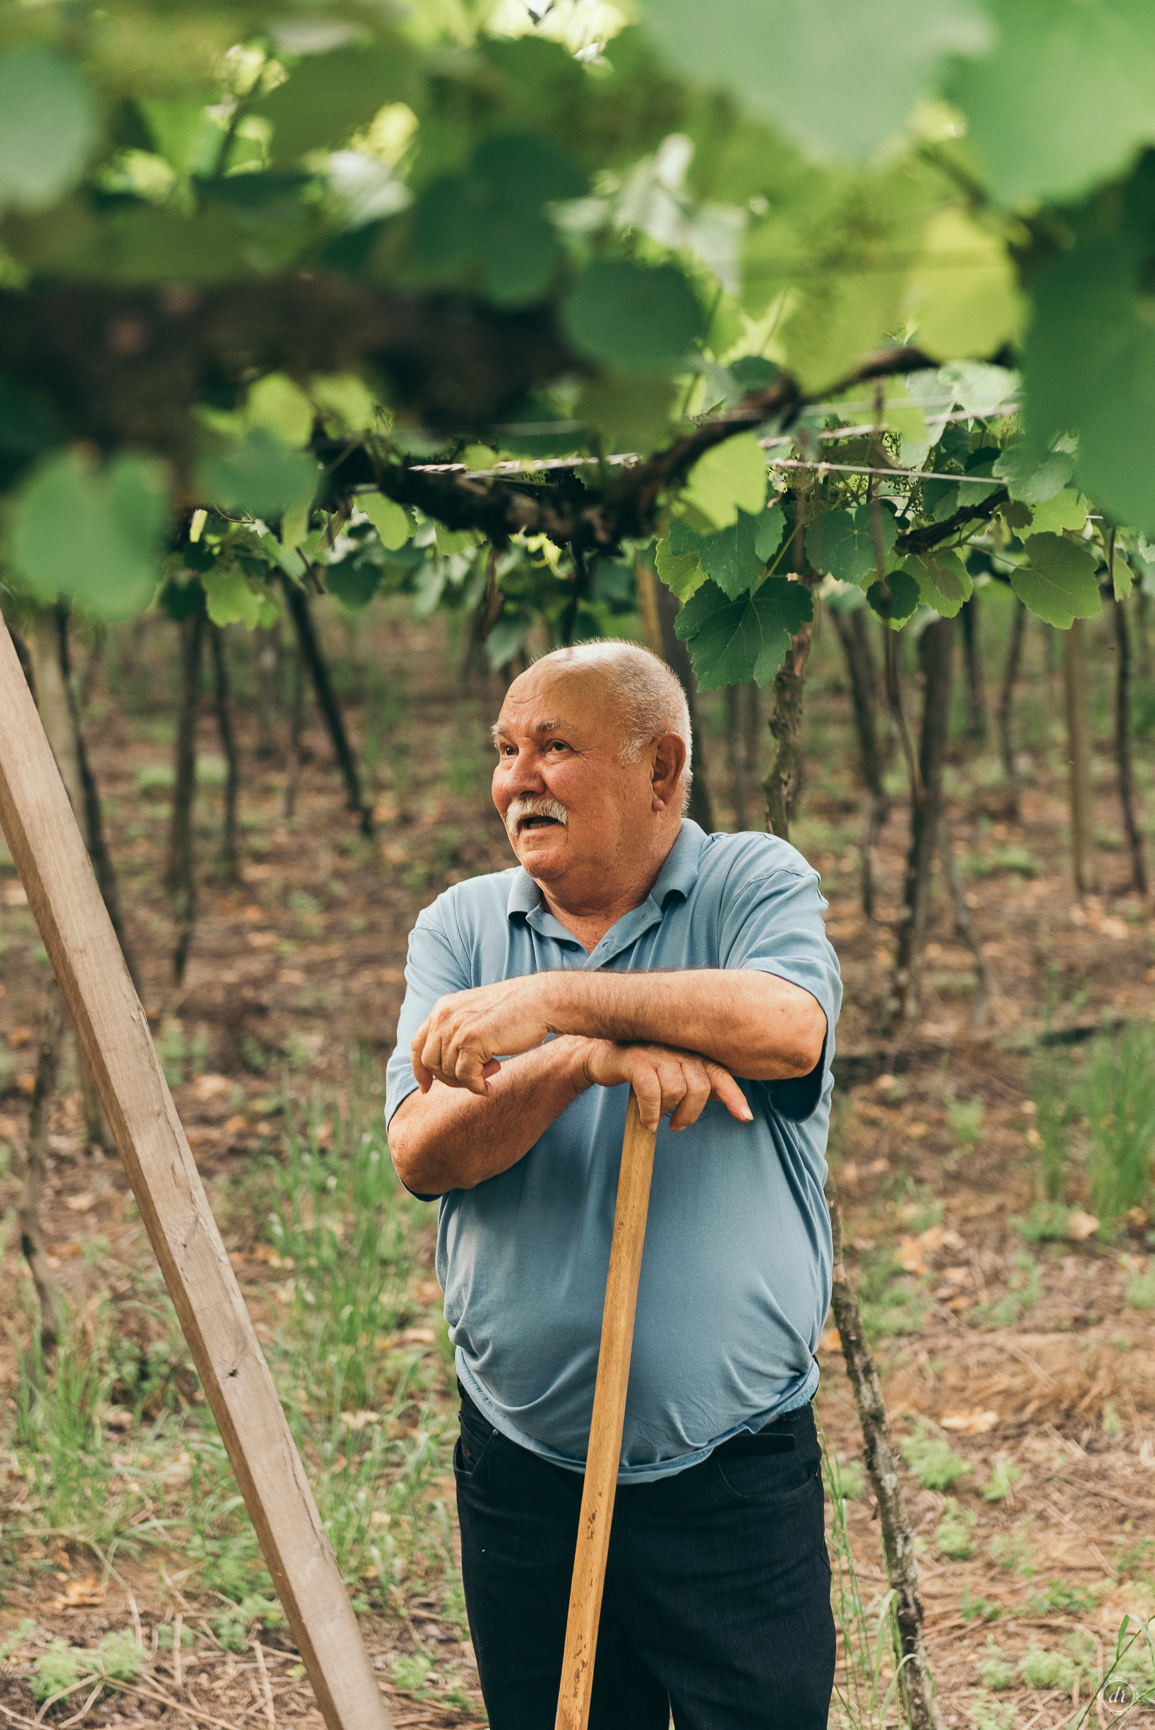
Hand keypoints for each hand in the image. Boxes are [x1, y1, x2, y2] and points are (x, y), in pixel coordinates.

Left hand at [411, 977, 557, 1094]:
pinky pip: (466, 1077)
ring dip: (468, 1081)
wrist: (541, 1001)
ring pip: (448, 1072)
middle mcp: (445, 1015)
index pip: (418, 1043)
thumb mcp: (477, 1014)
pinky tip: (490, 1086)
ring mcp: (457, 1027)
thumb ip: (457, 1031)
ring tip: (492, 1071)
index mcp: (443, 1007)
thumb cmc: (516, 1010)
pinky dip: (477, 1087)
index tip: (426, 1087)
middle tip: (476, 1078)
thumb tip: (443, 1064)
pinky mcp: (473, 1041)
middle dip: (449, 1079)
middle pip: (430, 1062)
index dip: (419, 1069)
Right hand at [579, 1040, 752, 1133]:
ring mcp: (656, 1052)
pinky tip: (646, 1121)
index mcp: (690, 1051)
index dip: (734, 1096)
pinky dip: (651, 1113)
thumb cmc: (640, 1066)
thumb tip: (728, 1100)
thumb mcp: (672, 1072)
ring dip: (666, 1112)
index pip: (720, 1074)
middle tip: (677, 1126)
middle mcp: (677, 1048)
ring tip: (655, 1117)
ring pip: (677, 1091)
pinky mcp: (635, 1059)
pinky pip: (652, 1092)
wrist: (599, 1056)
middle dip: (690, 1115)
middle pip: (700, 1088)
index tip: (745, 1117)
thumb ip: (698, 1082)